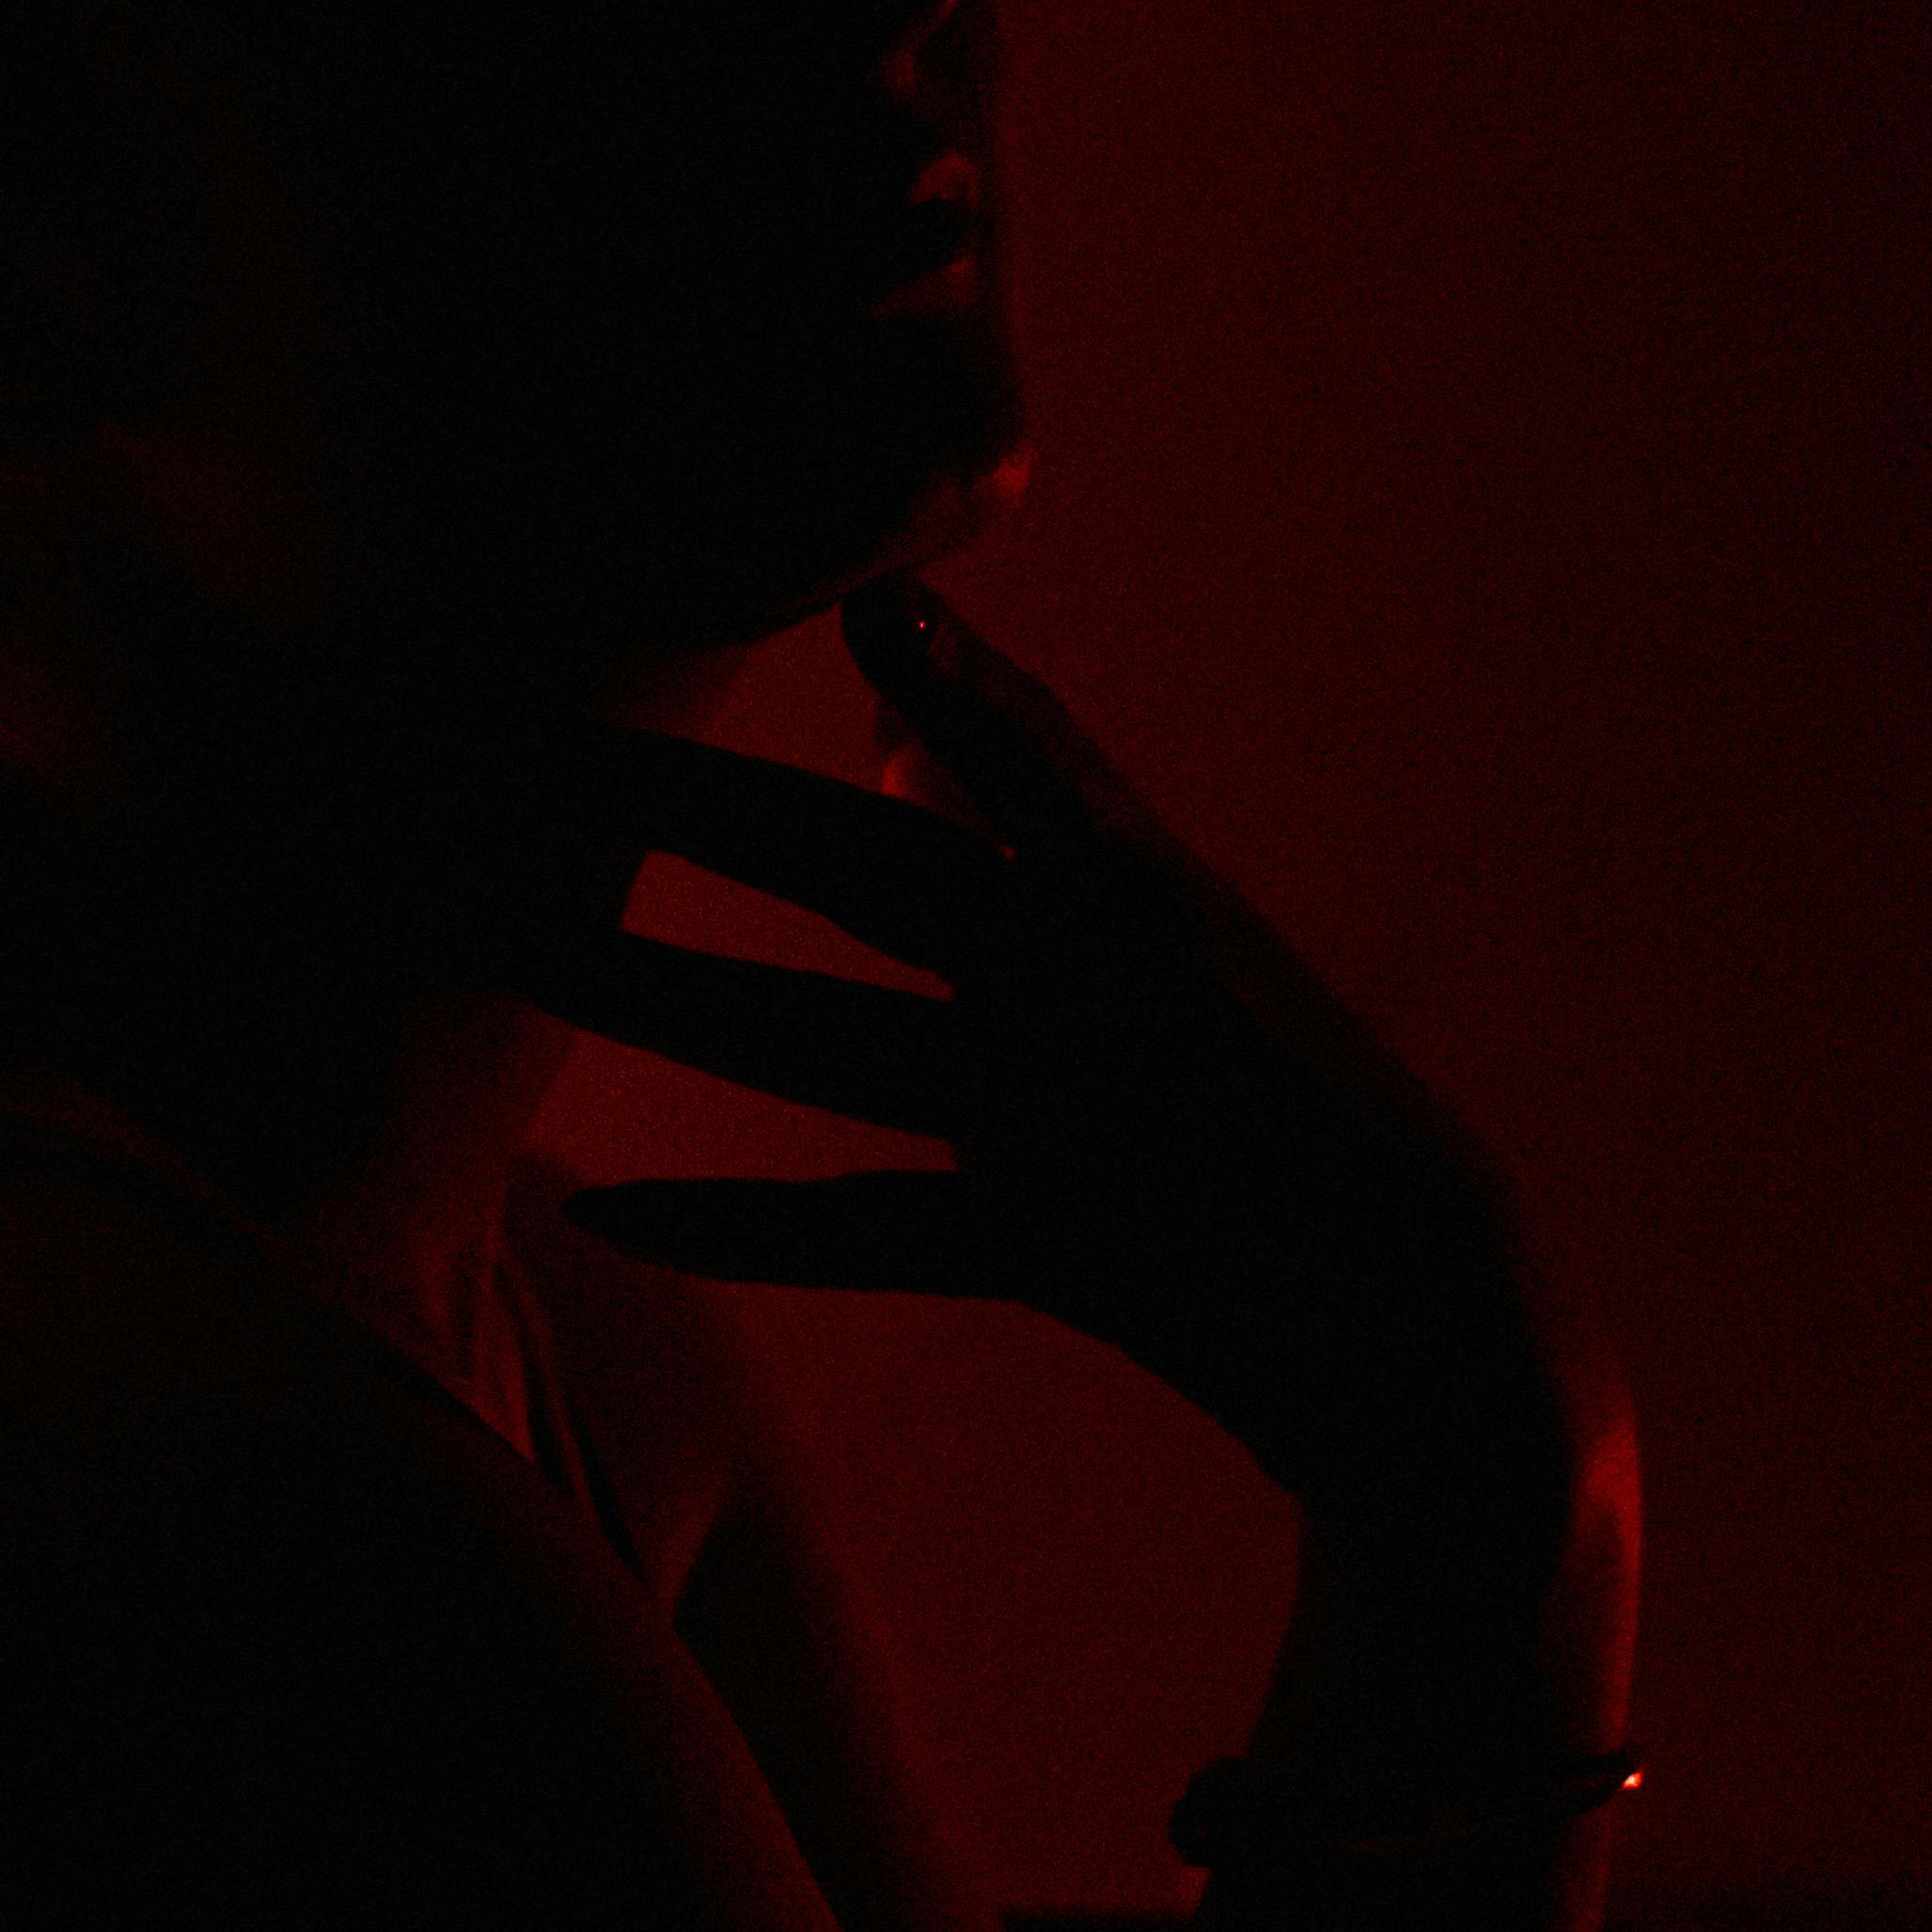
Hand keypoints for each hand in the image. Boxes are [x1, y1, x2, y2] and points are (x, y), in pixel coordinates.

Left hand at [519, 581, 1609, 1578]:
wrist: (1436, 1330)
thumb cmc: (1298, 1102)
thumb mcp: (1200, 932)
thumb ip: (1041, 814)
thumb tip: (888, 720)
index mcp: (1150, 895)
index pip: (1025, 755)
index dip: (944, 674)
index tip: (854, 601)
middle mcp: (1100, 984)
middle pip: (857, 874)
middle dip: (682, 807)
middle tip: (524, 750)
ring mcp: (1068, 1115)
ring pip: (811, 1039)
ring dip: (644, 989)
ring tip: (495, 943)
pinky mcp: (1048, 1245)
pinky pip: (859, 1229)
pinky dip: (735, 1219)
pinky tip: (602, 1207)